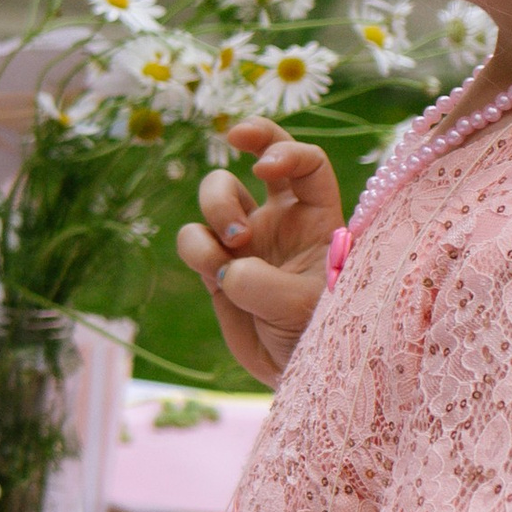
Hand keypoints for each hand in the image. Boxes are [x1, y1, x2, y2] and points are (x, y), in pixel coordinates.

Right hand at [173, 117, 339, 386]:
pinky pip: (193, 237)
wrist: (294, 372)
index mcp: (318, 218)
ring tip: (232, 246)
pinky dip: (197, 249)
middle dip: (249, 140)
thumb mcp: (304, 309)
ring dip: (216, 209)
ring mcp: (245, 239)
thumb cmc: (319, 335)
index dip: (285, 150)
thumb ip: (261, 282)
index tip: (262, 167)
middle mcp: (281, 219)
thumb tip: (225, 266)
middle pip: (262, 153)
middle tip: (233, 153)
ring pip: (217, 193)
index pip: (307, 163)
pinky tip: (216, 274)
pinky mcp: (215, 263)